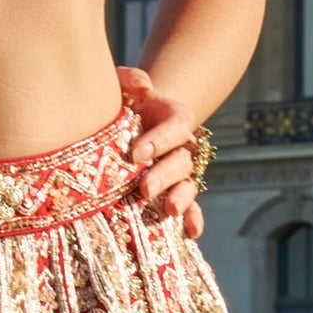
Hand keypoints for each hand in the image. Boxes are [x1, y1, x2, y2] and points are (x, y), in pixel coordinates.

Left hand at [117, 67, 208, 240]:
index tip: (135, 153)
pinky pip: (191, 209)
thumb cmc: (120, 105)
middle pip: (182, 160)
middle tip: (144, 189)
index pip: (178, 124)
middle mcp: (181, 146)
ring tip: (169, 210)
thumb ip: (129, 79)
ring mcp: (179, 173)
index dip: (162, 139)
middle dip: (166, 175)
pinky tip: (190, 233)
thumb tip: (141, 87)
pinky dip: (193, 220)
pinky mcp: (173, 194)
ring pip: (188, 185)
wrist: (119, 128)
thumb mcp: (121, 86)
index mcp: (172, 117)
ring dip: (182, 198)